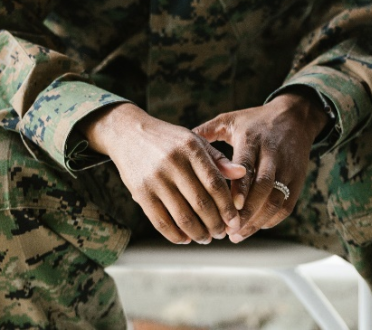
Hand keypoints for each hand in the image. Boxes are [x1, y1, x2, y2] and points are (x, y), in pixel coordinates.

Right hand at [78, 103, 245, 244]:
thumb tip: (242, 174)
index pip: (214, 183)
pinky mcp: (140, 192)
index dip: (227, 206)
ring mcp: (155, 178)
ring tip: (206, 238)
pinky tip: (186, 238)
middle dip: (215, 224)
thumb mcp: (194, 140)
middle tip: (222, 233)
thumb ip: (218, 159)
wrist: (129, 133)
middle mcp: (173, 162)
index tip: (235, 221)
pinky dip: (175, 235)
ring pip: (182, 216)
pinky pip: (160, 221)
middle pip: (200, 203)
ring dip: (198, 233)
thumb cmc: (168, 139)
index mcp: (190, 147)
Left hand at [193, 91, 327, 241]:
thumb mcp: (231, 120)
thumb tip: (180, 145)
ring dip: (258, 221)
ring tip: (238, 234)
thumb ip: (207, 132)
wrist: (295, 117)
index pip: (247, 166)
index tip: (229, 207)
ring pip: (276, 200)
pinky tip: (254, 227)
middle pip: (264, 186)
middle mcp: (272, 154)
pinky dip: (271, 220)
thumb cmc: (256, 121)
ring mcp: (287, 168)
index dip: (239, 188)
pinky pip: (286, 205)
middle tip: (229, 230)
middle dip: (247, 212)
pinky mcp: (297, 179)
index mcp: (252, 139)